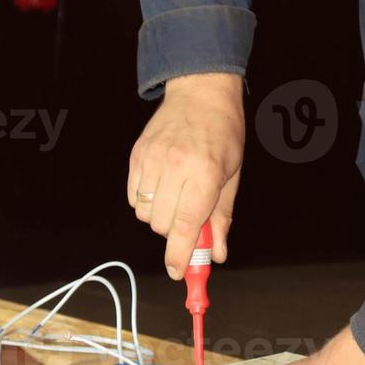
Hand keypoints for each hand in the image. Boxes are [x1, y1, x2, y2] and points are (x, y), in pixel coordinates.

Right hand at [127, 73, 243, 277]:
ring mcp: (151, 160)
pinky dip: (144, 201)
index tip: (178, 271)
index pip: (185, 227)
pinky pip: (132, 196)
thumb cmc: (223, 134)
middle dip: (174, 232)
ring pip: (143, 213)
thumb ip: (221, 217)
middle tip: (188, 220)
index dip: (180, 255)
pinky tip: (161, 187)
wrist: (200, 93)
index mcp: (204, 174)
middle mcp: (174, 167)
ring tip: (175, 197)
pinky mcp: (136, 155)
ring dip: (158, 216)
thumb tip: (217, 254)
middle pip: (160, 225)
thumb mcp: (232, 176)